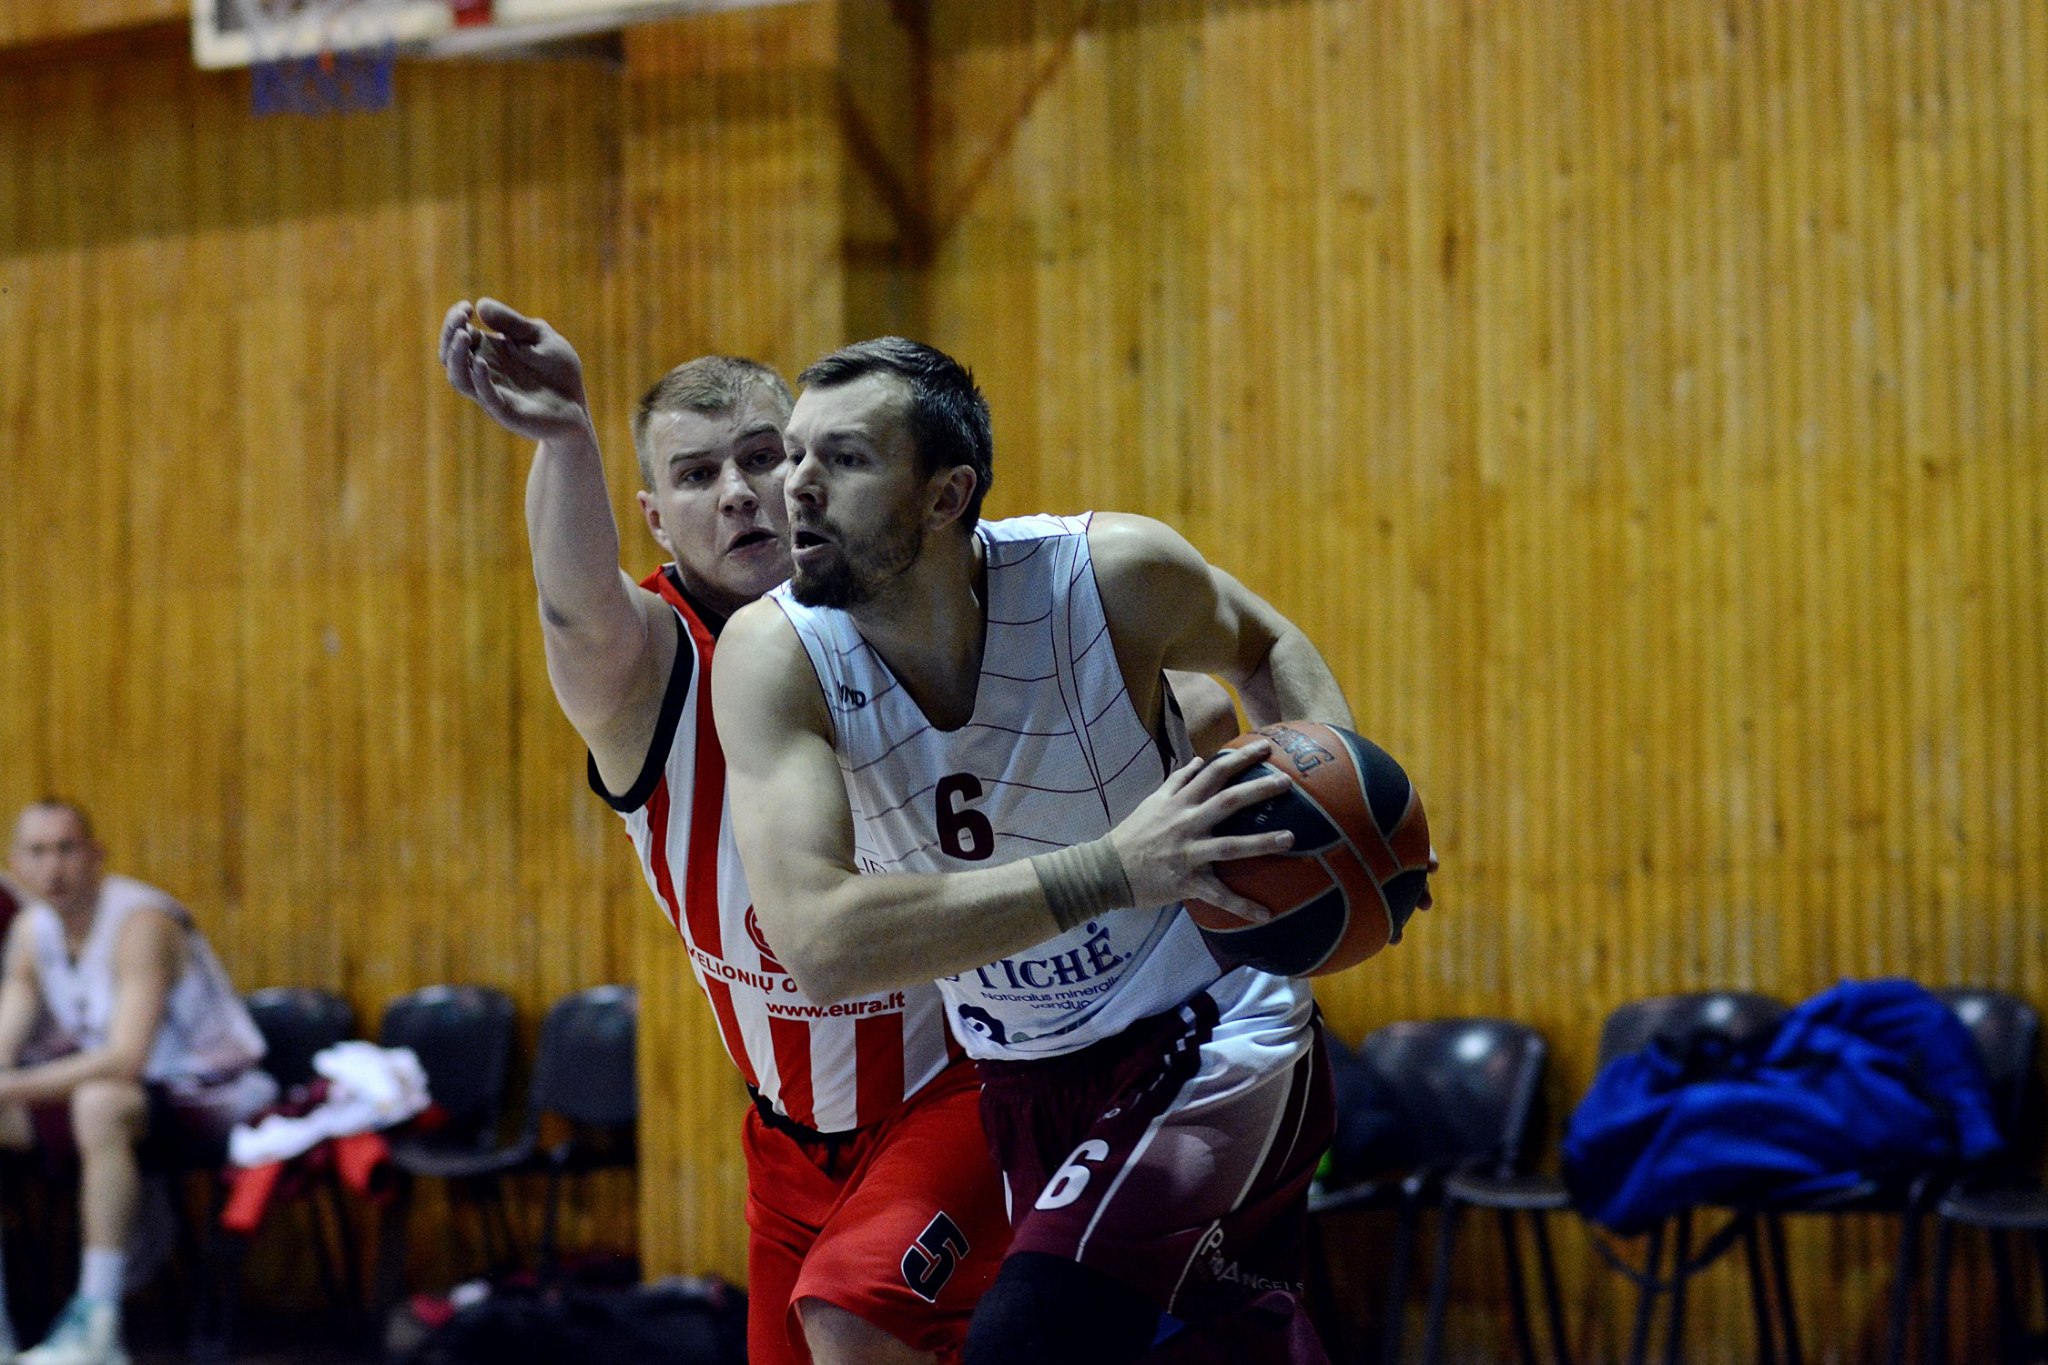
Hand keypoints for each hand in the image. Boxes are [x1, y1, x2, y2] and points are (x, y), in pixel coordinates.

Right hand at [438, 298, 594, 445]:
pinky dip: (480, 379)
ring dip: (456, 356)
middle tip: (462, 317)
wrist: (577, 406)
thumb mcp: (539, 337)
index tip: (466, 306)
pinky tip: (482, 362)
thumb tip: (480, 304)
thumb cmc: (558, 371)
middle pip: (451, 356)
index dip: (455, 321)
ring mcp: (493, 394)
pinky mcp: (507, 413)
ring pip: (459, 378)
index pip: (458, 336)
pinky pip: (486, 397)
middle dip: (450, 334)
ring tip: (464, 335)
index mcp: (489, 353)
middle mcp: (484, 374)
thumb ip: (513, 323)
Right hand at [1108, 740, 1294, 923]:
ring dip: (1261, 842)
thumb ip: (1177, 780)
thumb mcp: (1153, 801)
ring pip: (1230, 846)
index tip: (1265, 748)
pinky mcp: (1187, 881)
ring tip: (1290, 838)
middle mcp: (1187, 822)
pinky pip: (1218, 895)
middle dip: (1258, 790)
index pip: (1213, 772)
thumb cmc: (1132, 834)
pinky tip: (1265, 914)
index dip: (1240, 758)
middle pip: (1228, 801)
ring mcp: (1188, 852)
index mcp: (1179, 802)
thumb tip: (1199, 759)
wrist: (1106, 870)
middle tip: (1288, 784)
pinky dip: (1242, 905)